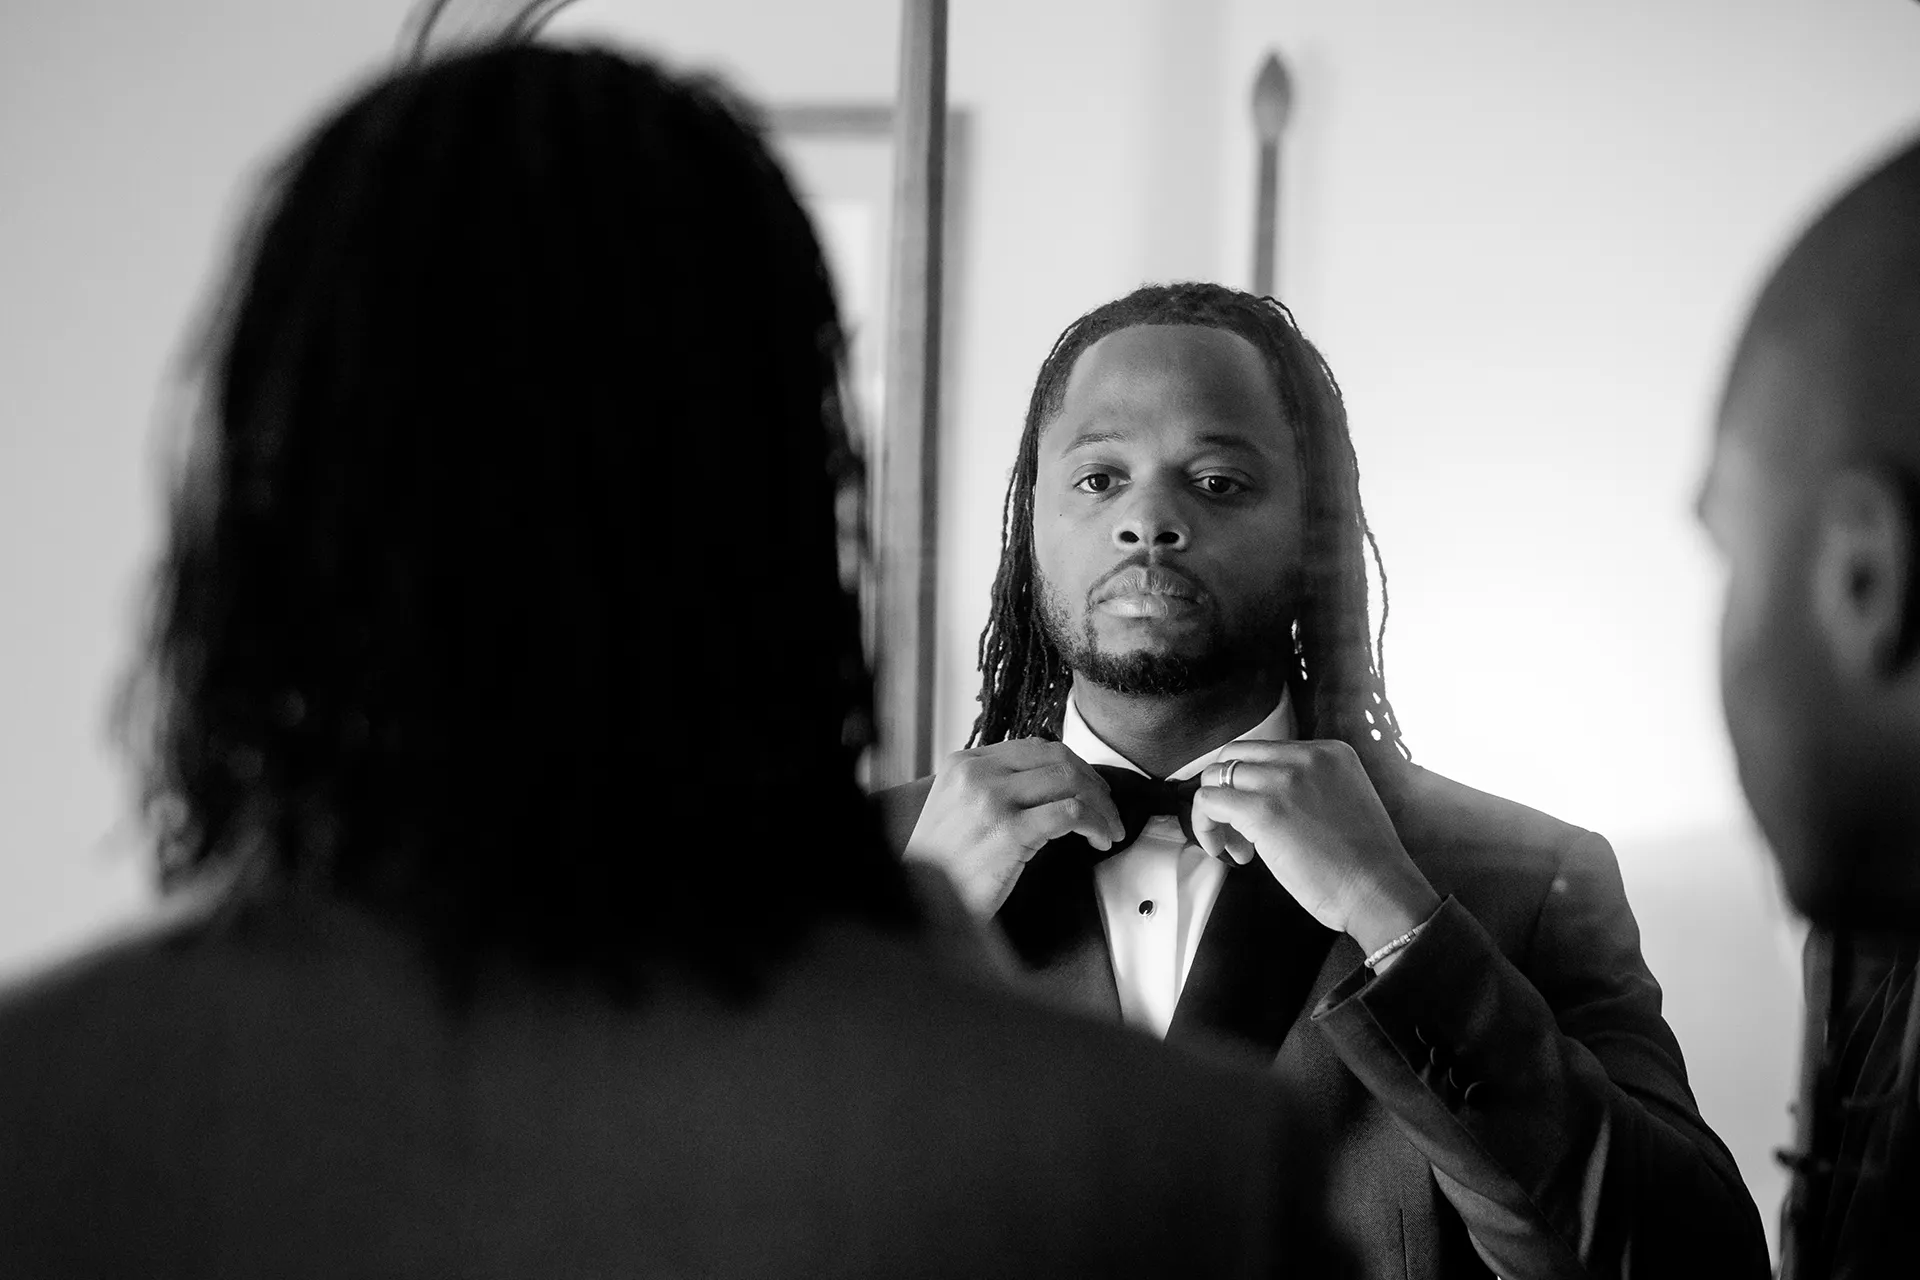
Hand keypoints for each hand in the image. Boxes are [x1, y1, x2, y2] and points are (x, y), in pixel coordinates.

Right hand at [903, 738, 1126, 916]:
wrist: (918, 903)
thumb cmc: (940, 868)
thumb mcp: (954, 811)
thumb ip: (989, 789)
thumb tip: (1045, 786)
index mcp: (963, 764)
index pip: (1034, 747)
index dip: (1072, 765)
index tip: (1089, 786)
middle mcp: (977, 774)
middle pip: (1058, 760)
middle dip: (1094, 784)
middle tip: (1107, 808)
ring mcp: (992, 800)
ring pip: (1070, 783)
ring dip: (1101, 807)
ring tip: (1108, 829)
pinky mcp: (1009, 831)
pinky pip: (1071, 814)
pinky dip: (1095, 825)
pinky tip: (1097, 841)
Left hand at [1190, 739, 1440, 951]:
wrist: (1381, 892)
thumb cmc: (1365, 864)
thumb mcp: (1343, 801)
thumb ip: (1308, 788)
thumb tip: (1266, 797)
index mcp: (1328, 751)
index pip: (1265, 752)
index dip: (1251, 785)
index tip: (1259, 820)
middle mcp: (1305, 756)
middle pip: (1235, 756)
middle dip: (1226, 791)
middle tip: (1239, 832)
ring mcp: (1282, 780)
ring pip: (1216, 776)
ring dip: (1216, 813)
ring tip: (1239, 848)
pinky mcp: (1263, 809)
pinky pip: (1207, 802)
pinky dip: (1205, 826)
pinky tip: (1228, 853)